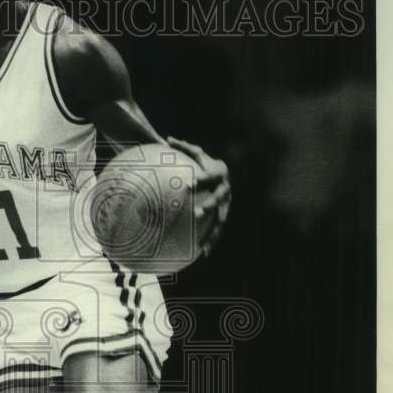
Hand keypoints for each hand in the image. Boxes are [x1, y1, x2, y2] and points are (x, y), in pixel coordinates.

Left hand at [166, 136, 230, 256]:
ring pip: (221, 220)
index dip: (201, 180)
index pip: (210, 176)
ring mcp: (227, 204)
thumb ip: (182, 147)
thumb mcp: (196, 153)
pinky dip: (211, 241)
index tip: (190, 183)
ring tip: (204, 247)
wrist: (223, 172)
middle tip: (198, 213)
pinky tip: (202, 254)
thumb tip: (165, 138)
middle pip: (219, 199)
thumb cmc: (203, 162)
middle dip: (210, 206)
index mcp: (219, 173)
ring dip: (214, 233)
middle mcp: (226, 189)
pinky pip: (217, 229)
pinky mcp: (223, 215)